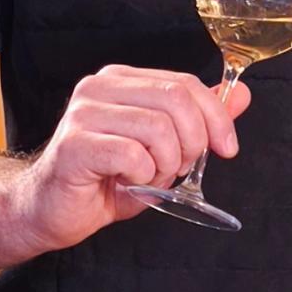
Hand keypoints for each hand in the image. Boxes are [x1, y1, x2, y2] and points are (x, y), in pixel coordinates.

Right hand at [6, 65, 252, 255]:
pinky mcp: (74, 144)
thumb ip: (199, 121)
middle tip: (179, 168)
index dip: (216, 117)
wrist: (50, 211)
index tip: (226, 149)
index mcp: (122, 80)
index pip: (185, 83)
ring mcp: (83, 113)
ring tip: (149, 177)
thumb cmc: (104, 179)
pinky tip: (127, 182)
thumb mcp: (162, 148)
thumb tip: (241, 95)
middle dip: (193, 142)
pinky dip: (142, 176)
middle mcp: (99, 87)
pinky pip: (132, 155)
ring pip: (158, 128)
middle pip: (176, 99)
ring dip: (166, 164)